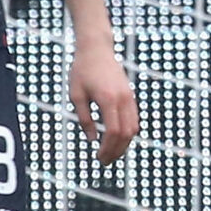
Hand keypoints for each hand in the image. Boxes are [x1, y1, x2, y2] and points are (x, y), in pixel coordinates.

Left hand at [69, 40, 139, 165]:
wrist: (96, 49)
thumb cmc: (82, 70)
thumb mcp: (76, 95)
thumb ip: (84, 119)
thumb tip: (92, 139)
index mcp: (108, 99)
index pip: (113, 132)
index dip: (107, 148)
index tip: (98, 157)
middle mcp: (123, 99)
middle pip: (126, 134)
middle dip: (116, 151)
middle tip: (105, 161)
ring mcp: (129, 97)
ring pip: (133, 128)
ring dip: (124, 144)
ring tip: (112, 153)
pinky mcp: (130, 95)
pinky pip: (134, 119)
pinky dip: (128, 133)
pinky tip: (117, 140)